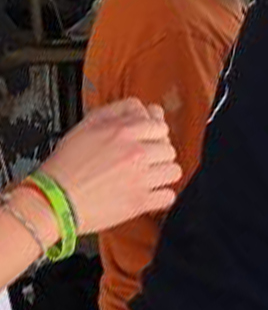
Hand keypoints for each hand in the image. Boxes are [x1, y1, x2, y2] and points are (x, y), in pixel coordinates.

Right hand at [39, 99, 180, 233]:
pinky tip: (148, 194)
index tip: (146, 143)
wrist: (51, 200)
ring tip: (146, 178)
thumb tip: (143, 107)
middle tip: (142, 163)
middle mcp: (136, 153)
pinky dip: (160, 197)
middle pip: (169, 149)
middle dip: (157, 155)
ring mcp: (140, 178)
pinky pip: (168, 196)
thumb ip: (117, 112)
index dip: (153, 135)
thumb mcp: (85, 127)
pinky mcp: (140, 202)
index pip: (160, 126)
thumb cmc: (64, 166)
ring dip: (162, 175)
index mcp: (124, 132)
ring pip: (174, 171)